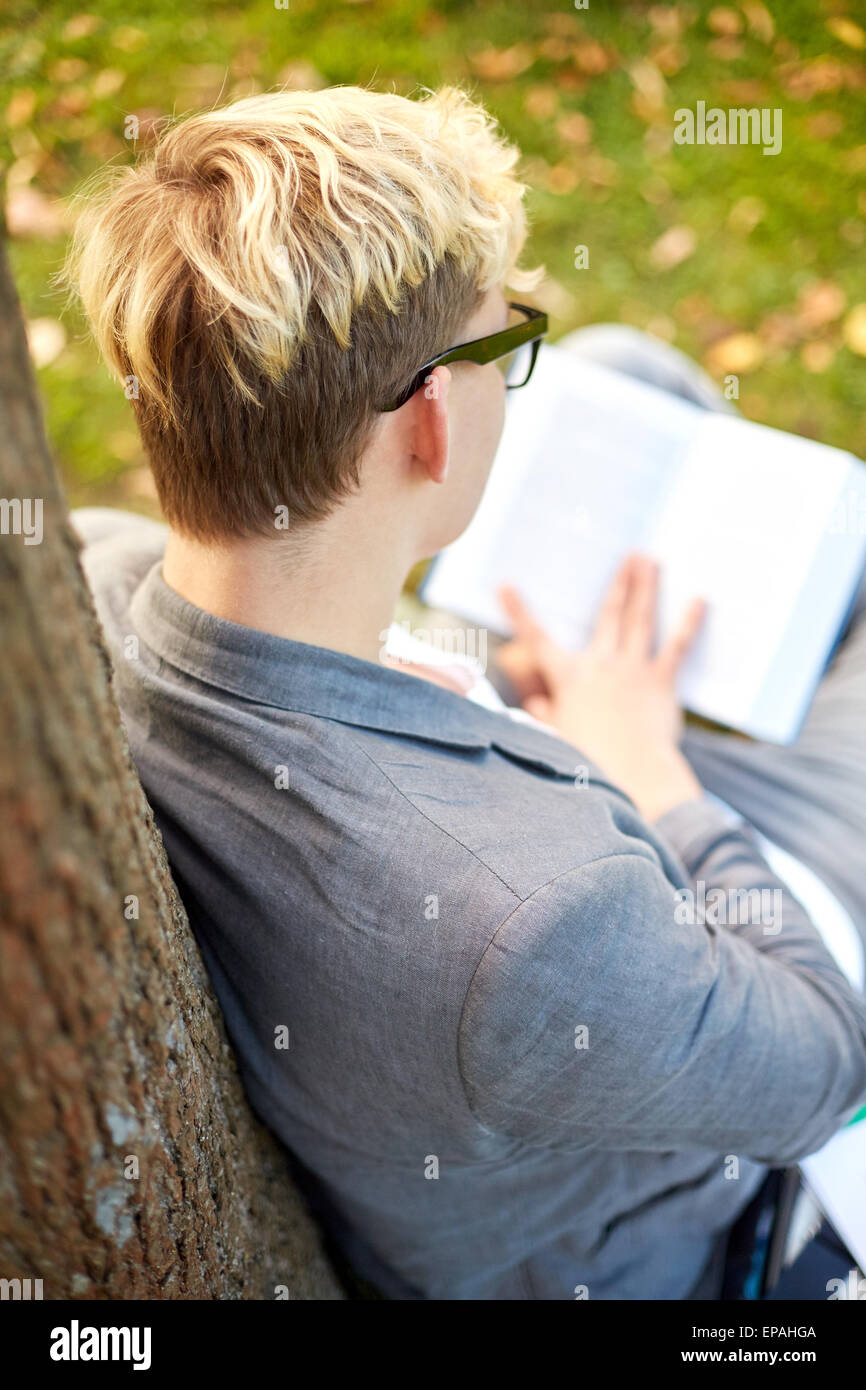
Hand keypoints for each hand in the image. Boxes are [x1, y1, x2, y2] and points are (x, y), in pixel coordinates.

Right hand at [497, 554, 705, 821]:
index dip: (518, 612)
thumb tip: (537, 703)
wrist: (632, 772)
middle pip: (609, 614)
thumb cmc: (590, 761)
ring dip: (645, 588)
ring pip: (640, 619)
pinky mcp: (660, 681)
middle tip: (628, 555)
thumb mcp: (557, 737)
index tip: (505, 585)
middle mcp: (600, 664)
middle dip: (617, 583)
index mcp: (568, 678)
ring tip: (650, 561)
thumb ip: (546, 716)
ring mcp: (632, 669)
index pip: (536, 639)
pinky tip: (699, 600)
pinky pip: (677, 646)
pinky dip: (689, 622)